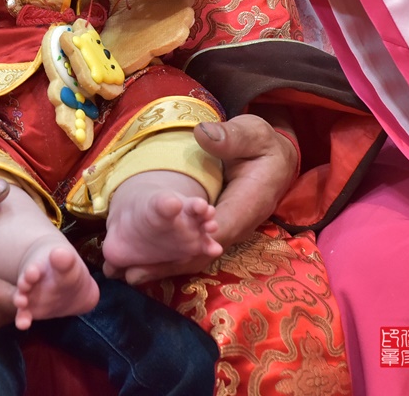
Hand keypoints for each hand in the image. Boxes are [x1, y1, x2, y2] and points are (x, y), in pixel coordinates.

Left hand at [115, 112, 298, 284]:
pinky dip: (172, 253)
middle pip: (201, 253)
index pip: (215, 236)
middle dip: (168, 266)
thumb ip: (230, 137)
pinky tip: (144, 258)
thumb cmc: (263, 145)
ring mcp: (228, 228)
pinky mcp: (218, 226)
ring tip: (130, 273)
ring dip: (166, 263)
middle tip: (130, 274)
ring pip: (197, 253)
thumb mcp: (252, 134)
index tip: (154, 259)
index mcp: (248, 205)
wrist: (278, 156)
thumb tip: (203, 135)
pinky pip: (195, 245)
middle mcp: (238, 224)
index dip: (186, 251)